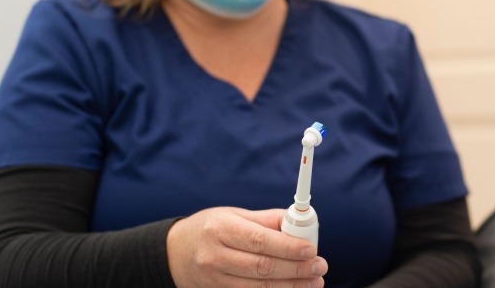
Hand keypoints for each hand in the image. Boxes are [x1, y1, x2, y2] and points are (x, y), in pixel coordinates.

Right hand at [166, 207, 327, 286]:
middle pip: (262, 268)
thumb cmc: (209, 228)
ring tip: (314, 282)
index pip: (259, 240)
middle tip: (319, 267)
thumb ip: (265, 220)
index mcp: (221, 229)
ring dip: (291, 287)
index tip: (311, 249)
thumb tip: (296, 221)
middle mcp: (215, 256)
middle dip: (296, 270)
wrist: (175, 253)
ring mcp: (215, 281)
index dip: (288, 247)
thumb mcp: (232, 215)